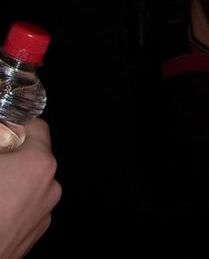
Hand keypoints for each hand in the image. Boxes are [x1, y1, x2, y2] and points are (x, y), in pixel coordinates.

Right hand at [0, 119, 60, 258]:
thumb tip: (1, 133)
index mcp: (39, 163)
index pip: (38, 127)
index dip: (17, 126)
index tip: (5, 130)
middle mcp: (50, 186)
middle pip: (34, 157)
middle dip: (13, 156)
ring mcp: (45, 213)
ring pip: (31, 184)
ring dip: (14, 182)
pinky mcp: (35, 235)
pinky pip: (28, 208)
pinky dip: (14, 204)